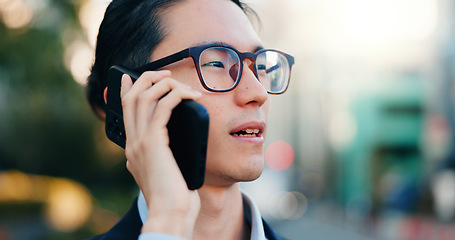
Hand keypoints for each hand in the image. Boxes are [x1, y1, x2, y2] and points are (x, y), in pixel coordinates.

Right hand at [120, 70, 200, 237]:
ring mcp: (140, 142)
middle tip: (166, 73)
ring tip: (185, 86)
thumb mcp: (163, 172)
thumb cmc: (173, 197)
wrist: (171, 213)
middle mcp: (132, 142)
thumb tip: (168, 148)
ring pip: (145, 97)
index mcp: (133, 148)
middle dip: (148, 79)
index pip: (124, 110)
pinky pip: (163, 107)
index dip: (126, 89)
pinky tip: (191, 96)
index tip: (130, 75)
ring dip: (165, 84)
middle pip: (132, 97)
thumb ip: (159, 158)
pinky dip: (176, 96)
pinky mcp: (153, 143)